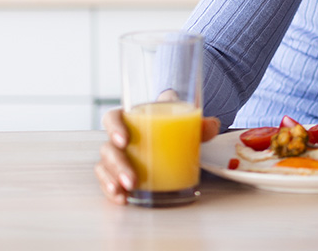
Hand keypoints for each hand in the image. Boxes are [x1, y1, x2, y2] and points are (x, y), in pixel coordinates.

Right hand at [94, 107, 219, 204]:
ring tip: (124, 192)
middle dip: (118, 165)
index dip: (114, 127)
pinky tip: (122, 199)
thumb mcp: (189, 124)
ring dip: (112, 180)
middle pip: (109, 148)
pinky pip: (109, 180)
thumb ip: (201, 124)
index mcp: (134, 119)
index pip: (113, 118)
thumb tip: (211, 126)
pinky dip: (112, 190)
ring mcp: (119, 156)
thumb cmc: (177, 127)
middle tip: (132, 179)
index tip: (125, 140)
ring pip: (106, 166)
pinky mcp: (120, 173)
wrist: (178, 139)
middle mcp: (121, 138)